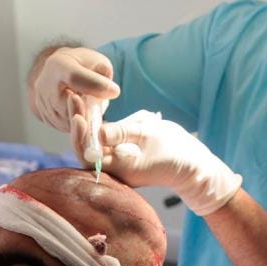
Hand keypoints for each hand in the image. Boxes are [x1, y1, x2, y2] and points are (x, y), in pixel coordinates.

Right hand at [29, 46, 118, 133]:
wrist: (60, 72)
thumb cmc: (82, 66)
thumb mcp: (97, 61)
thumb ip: (103, 74)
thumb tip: (109, 92)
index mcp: (58, 64)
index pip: (75, 77)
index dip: (96, 86)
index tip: (114, 91)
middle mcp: (45, 84)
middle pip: (68, 105)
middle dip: (89, 110)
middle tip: (103, 109)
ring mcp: (42, 102)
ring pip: (66, 120)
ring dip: (84, 120)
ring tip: (93, 110)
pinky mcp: (42, 115)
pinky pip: (62, 126)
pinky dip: (76, 125)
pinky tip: (83, 116)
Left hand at [83, 109, 242, 215]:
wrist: (192, 166)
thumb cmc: (175, 154)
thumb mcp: (150, 137)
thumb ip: (123, 133)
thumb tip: (99, 131)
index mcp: (117, 169)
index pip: (88, 155)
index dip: (80, 135)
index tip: (78, 114)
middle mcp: (112, 167)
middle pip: (86, 147)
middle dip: (79, 123)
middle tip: (74, 98)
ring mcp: (117, 159)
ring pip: (93, 140)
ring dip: (86, 120)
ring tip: (79, 96)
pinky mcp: (123, 150)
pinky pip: (104, 137)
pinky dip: (98, 121)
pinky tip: (94, 104)